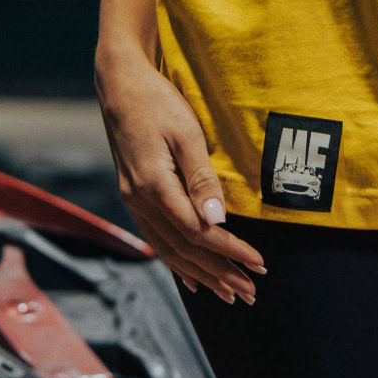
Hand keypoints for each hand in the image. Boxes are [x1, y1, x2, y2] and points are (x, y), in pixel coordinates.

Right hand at [94, 50, 265, 304]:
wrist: (120, 84)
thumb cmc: (157, 101)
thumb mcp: (186, 132)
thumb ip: (201, 178)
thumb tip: (217, 221)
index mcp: (154, 187)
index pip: (198, 233)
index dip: (230, 251)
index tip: (258, 264)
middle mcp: (140, 201)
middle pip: (184, 249)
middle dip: (219, 273)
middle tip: (250, 292)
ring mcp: (133, 200)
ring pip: (169, 250)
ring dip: (201, 273)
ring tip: (228, 293)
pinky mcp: (134, 195)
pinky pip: (157, 239)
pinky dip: (177, 261)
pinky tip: (191, 277)